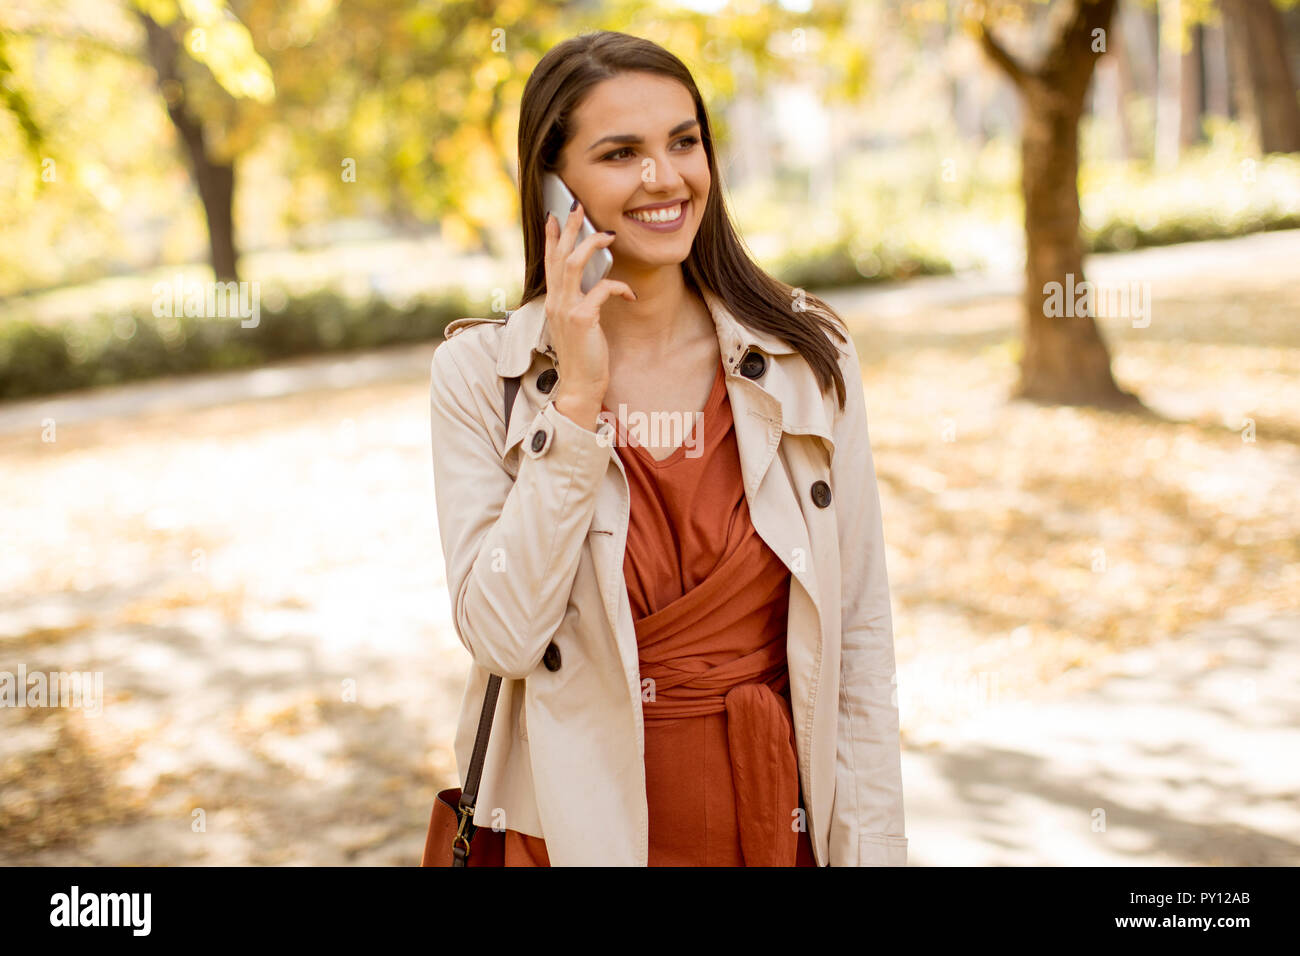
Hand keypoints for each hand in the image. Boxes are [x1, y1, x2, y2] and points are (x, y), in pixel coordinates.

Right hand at [542, 201, 635, 421]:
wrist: (580, 385)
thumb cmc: (583, 356)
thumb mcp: (578, 324)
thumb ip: (580, 302)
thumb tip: (596, 282)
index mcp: (552, 301)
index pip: (549, 262)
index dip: (552, 237)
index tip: (554, 215)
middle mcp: (555, 302)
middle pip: (559, 255)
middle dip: (569, 228)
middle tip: (577, 205)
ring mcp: (565, 309)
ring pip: (573, 264)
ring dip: (591, 244)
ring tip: (607, 234)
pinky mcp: (582, 318)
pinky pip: (601, 290)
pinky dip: (618, 286)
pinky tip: (630, 293)